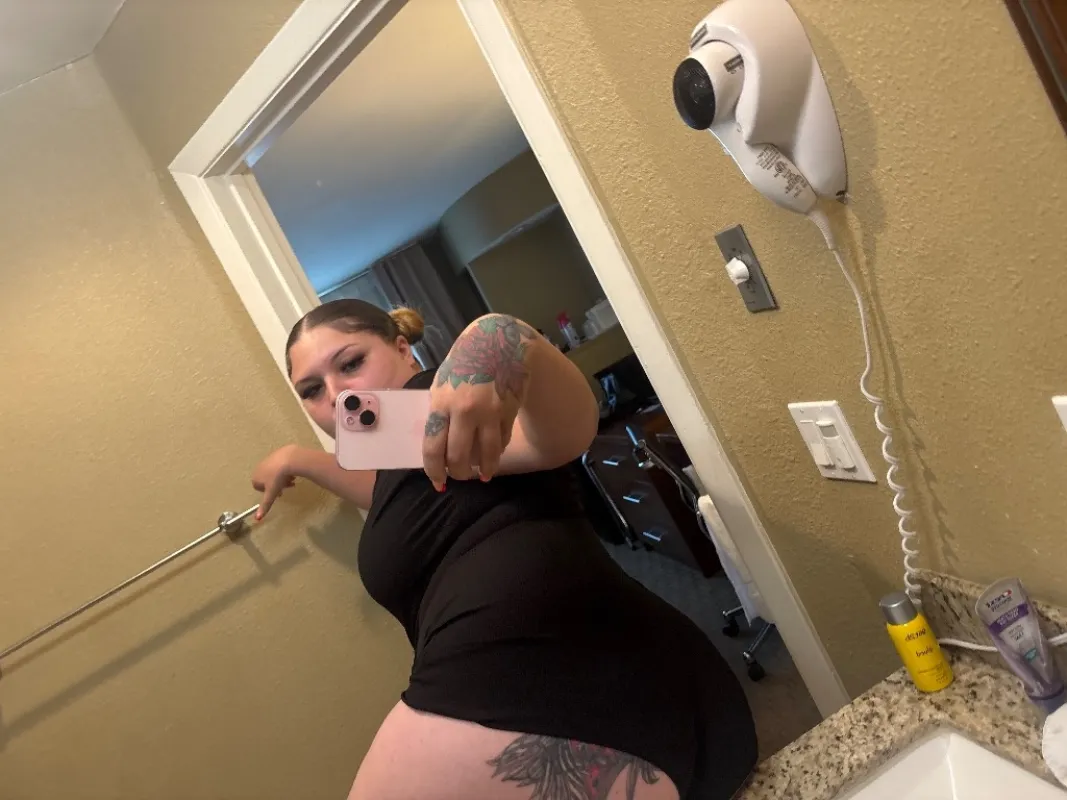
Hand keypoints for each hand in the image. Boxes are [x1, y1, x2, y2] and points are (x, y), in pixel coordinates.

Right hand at [252, 444, 298, 519]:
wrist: (289, 459)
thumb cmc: (278, 478)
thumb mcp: (272, 493)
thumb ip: (265, 505)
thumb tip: (257, 519)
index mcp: (256, 477)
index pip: (259, 488)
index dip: (269, 492)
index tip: (279, 494)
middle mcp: (259, 467)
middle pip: (267, 480)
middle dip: (277, 485)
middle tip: (288, 487)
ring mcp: (268, 459)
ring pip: (274, 473)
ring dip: (282, 478)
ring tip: (293, 480)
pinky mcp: (277, 453)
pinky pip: (280, 465)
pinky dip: (285, 470)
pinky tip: (293, 472)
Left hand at [423, 315, 537, 488]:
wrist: (498, 342)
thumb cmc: (464, 361)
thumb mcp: (443, 382)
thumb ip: (439, 411)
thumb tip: (438, 442)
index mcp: (442, 402)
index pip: (433, 448)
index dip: (434, 470)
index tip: (438, 482)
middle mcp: (465, 410)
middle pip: (460, 457)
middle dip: (459, 473)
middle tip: (460, 476)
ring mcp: (490, 412)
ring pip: (487, 455)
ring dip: (484, 470)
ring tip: (483, 474)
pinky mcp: (509, 411)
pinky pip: (502, 441)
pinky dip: (497, 451)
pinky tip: (494, 454)